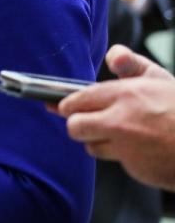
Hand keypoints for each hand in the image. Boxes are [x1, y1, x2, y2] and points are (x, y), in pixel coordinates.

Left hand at [59, 45, 174, 189]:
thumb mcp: (161, 79)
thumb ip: (133, 64)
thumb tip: (112, 55)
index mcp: (126, 95)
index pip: (78, 99)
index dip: (66, 104)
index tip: (60, 105)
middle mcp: (122, 120)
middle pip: (74, 126)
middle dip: (77, 124)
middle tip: (85, 121)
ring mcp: (127, 147)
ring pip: (91, 146)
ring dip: (98, 141)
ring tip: (118, 134)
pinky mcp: (135, 168)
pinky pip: (116, 161)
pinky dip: (122, 155)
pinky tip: (138, 148)